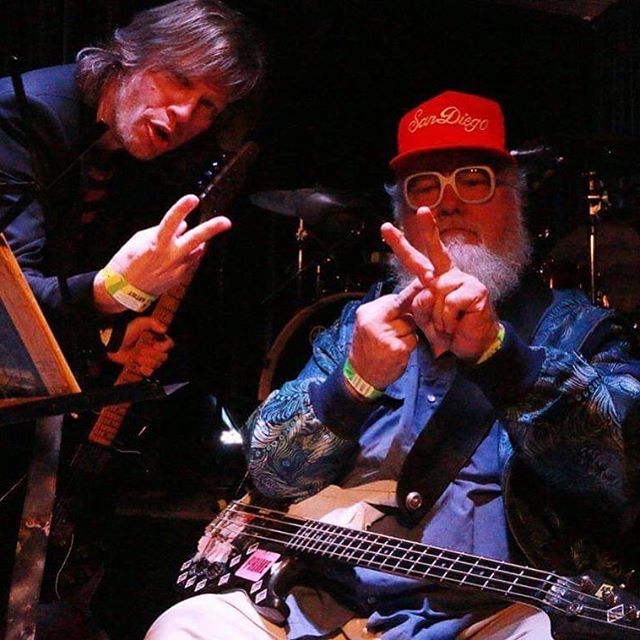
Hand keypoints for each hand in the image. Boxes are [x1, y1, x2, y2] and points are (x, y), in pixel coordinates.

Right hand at [94, 194, 230, 312]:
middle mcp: (170, 255)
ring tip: (183, 244)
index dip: (182, 209)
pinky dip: (190, 254)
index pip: (171, 221)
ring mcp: (178, 268)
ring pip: (197, 250)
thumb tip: (182, 226)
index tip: (193, 198)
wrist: (124, 290)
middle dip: (211, 229)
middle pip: (195, 239)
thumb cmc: (127, 261)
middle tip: (226, 222)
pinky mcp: (181, 277)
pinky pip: (191, 261)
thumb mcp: (139, 240)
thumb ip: (163, 231)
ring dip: (197, 243)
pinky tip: (180, 254)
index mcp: (156, 243)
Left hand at [107, 316, 173, 376]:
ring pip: (157, 364)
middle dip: (153, 354)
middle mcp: (154, 349)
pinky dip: (146, 370)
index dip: (164, 346)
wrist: (113, 343)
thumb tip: (164, 329)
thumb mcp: (140, 322)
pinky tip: (140, 366)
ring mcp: (148, 358)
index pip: (169, 344)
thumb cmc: (126, 331)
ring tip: (138, 357)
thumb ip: (153, 322)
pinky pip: (149, 372)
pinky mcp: (141, 366)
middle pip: (164, 356)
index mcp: (156, 339)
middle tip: (142, 350)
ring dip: (147, 361)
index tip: (155, 345)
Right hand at [348, 279, 421, 389]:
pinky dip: (409, 345)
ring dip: (408, 333)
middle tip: (395, 330)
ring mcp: (385, 334)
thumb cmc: (368, 346)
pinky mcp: (396, 348)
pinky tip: (397, 352)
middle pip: (407, 309)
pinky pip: (413, 340)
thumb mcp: (371, 323)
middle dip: (408, 317)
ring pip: (411, 325)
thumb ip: (389, 310)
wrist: (360, 374)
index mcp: (368, 311)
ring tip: (394, 342)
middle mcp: (374, 320)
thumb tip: (415, 295)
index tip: (426, 281)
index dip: (413, 292)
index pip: (397, 297)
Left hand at [381, 208, 499, 360]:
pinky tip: (458, 322)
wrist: (469, 346)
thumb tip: (428, 288)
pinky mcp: (476, 290)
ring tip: (448, 323)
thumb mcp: (425, 318)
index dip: (400, 244)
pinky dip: (449, 319)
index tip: (386, 227)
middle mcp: (449, 275)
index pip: (415, 260)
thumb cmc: (447, 330)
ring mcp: (464, 280)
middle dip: (429, 229)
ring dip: (438, 316)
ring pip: (437, 293)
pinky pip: (450, 304)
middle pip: (436, 250)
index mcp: (435, 279)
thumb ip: (419, 303)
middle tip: (422, 210)